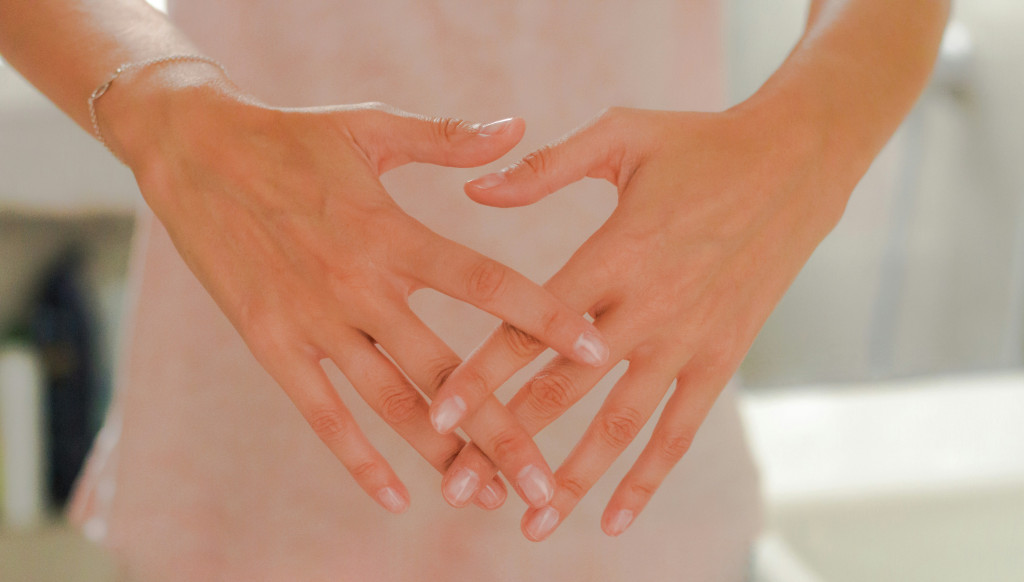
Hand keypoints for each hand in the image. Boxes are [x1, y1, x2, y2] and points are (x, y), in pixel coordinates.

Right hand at [99, 66, 609, 512]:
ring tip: (489, 498)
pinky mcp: (270, 344)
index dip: (544, 317)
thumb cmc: (292, 138)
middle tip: (548, 482)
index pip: (486, 283)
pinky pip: (320, 413)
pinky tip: (396, 497)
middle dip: (502, 429)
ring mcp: (313, 321)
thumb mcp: (372, 128)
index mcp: (392, 232)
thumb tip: (520, 125)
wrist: (192, 150)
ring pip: (390, 404)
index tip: (595, 350)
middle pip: (446, 370)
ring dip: (443, 455)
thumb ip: (449, 138)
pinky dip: (356, 459)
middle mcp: (359, 285)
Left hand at [431, 105, 844, 538]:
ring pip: (618, 424)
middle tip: (459, 489)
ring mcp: (687, 339)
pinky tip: (615, 521)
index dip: (480, 373)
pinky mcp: (721, 357)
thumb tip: (474, 188)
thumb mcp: (622, 136)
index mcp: (611, 254)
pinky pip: (680, 430)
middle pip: (562, 389)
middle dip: (506, 442)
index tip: (438, 416)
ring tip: (531, 524)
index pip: (530, 325)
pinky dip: (648, 478)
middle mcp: (646, 307)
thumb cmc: (700, 145)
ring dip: (573, 479)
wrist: (798, 164)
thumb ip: (545, 169)